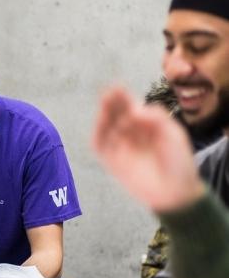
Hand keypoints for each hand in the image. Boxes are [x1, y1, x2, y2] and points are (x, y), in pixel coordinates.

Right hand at [92, 87, 204, 212]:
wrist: (175, 191)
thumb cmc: (178, 161)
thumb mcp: (173, 134)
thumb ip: (156, 118)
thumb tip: (134, 109)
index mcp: (145, 125)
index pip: (130, 107)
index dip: (123, 97)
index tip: (117, 87)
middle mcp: (130, 133)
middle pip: (116, 115)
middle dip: (111, 103)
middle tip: (108, 91)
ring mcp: (120, 146)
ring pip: (106, 127)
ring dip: (103, 115)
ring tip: (104, 103)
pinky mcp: (111, 161)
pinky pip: (99, 145)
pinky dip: (97, 133)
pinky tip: (100, 122)